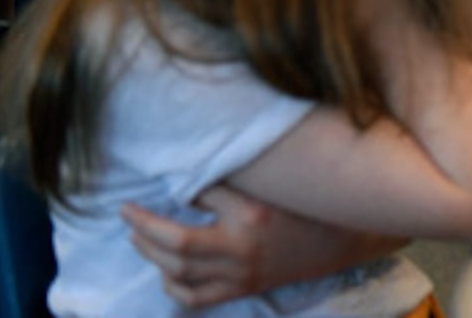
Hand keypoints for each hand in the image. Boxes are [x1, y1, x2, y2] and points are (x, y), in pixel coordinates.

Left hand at [122, 185, 404, 307]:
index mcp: (252, 214)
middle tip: (127, 214)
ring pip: (181, 273)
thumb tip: (195, 174)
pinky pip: (198, 298)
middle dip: (145, 229)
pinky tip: (166, 273)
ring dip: (152, 256)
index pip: (201, 195)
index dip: (179, 187)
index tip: (164, 180)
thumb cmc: (311, 204)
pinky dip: (175, 288)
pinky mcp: (246, 288)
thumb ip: (235, 178)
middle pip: (177, 244)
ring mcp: (242, 273)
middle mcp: (243, 248)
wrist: (344, 239)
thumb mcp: (276, 184)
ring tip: (137, 238)